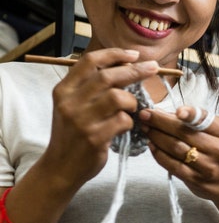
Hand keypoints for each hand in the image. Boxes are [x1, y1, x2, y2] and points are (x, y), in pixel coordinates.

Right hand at [44, 48, 159, 186]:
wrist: (61, 167)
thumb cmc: (73, 135)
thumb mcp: (72, 107)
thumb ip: (90, 89)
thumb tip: (124, 68)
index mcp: (64, 89)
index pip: (90, 62)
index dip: (115, 54)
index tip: (134, 55)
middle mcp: (70, 101)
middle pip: (108, 77)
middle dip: (135, 71)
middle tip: (153, 69)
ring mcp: (82, 120)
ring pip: (118, 97)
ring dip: (132, 102)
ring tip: (132, 109)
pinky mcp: (94, 137)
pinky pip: (122, 121)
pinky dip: (130, 122)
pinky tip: (125, 127)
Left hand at [140, 104, 218, 201]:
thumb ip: (199, 122)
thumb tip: (167, 112)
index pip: (204, 119)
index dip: (189, 113)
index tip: (174, 110)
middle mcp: (218, 150)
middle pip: (184, 132)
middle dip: (160, 121)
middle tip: (145, 114)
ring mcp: (207, 167)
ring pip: (176, 147)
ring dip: (156, 136)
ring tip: (146, 128)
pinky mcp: (196, 180)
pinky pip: (173, 165)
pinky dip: (159, 154)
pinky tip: (152, 146)